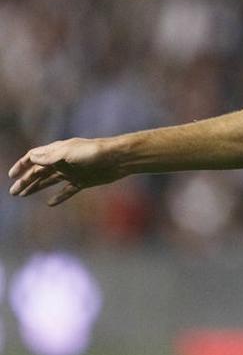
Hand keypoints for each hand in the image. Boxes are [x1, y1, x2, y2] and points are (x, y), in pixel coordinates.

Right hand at [8, 138, 123, 205]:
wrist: (118, 159)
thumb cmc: (93, 152)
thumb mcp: (68, 153)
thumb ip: (49, 157)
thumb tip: (31, 158)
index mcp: (58, 151)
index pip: (35, 157)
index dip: (22, 165)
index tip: (11, 175)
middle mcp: (63, 161)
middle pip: (39, 171)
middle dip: (26, 180)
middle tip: (14, 192)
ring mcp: (73, 172)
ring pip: (50, 181)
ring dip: (36, 187)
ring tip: (23, 195)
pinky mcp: (83, 181)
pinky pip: (68, 190)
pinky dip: (59, 196)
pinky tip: (50, 203)